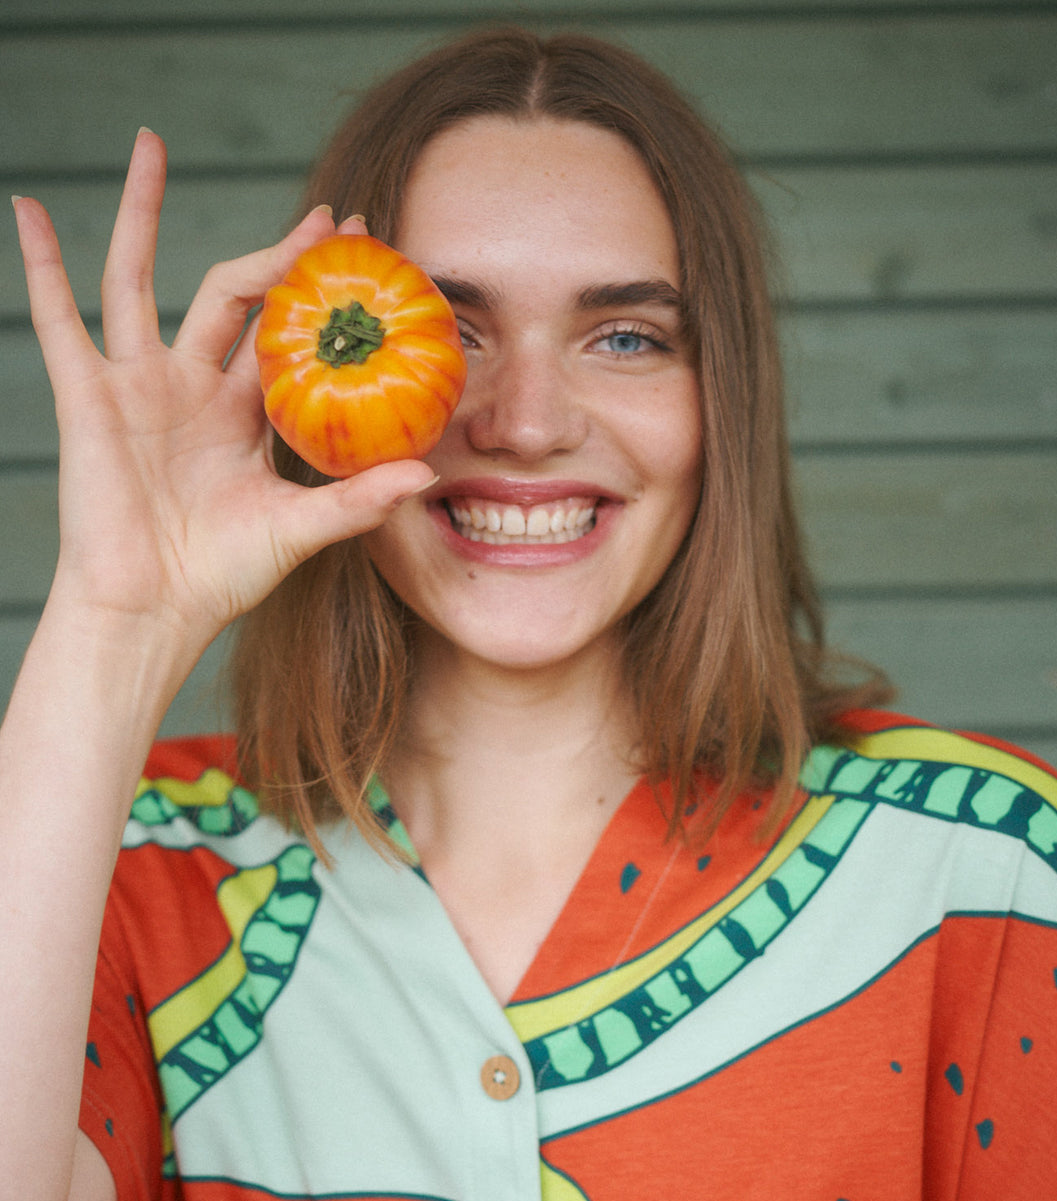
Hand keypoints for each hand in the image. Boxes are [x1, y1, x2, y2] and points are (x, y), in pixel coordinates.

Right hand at [13, 130, 435, 664]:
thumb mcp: (299, 530)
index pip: (285, 334)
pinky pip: (58, 318)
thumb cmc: (221, 578)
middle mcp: (189, 388)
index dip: (318, 294)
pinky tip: (28, 208)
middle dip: (277, 254)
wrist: (153, 611)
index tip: (365, 253)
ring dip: (143, 211)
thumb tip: (427, 475)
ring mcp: (136, 385)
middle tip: (327, 218)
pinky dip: (42, 265)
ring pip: (136, 278)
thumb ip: (358, 500)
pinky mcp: (88, 396)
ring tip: (150, 143)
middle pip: (230, 294)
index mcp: (240, 416)